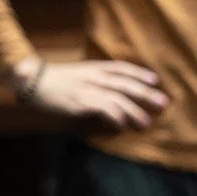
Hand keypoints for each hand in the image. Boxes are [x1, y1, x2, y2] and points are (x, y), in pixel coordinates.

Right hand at [10, 56, 167, 129]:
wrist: (33, 80)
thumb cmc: (55, 80)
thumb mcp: (78, 74)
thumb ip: (95, 80)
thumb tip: (111, 93)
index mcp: (95, 68)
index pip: (122, 68)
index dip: (140, 73)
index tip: (155, 80)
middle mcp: (96, 77)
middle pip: (127, 85)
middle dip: (146, 94)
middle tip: (163, 103)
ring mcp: (90, 89)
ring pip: (119, 100)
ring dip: (135, 113)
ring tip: (146, 124)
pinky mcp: (82, 103)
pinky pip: (105, 111)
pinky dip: (116, 119)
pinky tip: (122, 127)